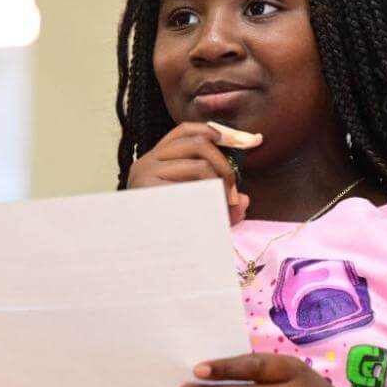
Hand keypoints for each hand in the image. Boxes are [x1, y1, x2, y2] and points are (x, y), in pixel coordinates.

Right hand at [125, 121, 248, 222]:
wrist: (137, 256)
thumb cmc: (168, 234)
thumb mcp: (196, 212)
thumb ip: (220, 206)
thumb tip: (246, 201)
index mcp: (155, 161)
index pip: (187, 131)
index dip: (218, 132)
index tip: (249, 141)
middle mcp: (147, 162)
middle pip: (199, 142)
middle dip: (225, 165)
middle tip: (234, 195)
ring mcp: (146, 173)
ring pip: (201, 164)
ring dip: (221, 183)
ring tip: (225, 207)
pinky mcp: (150, 189)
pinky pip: (194, 185)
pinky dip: (211, 197)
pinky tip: (211, 214)